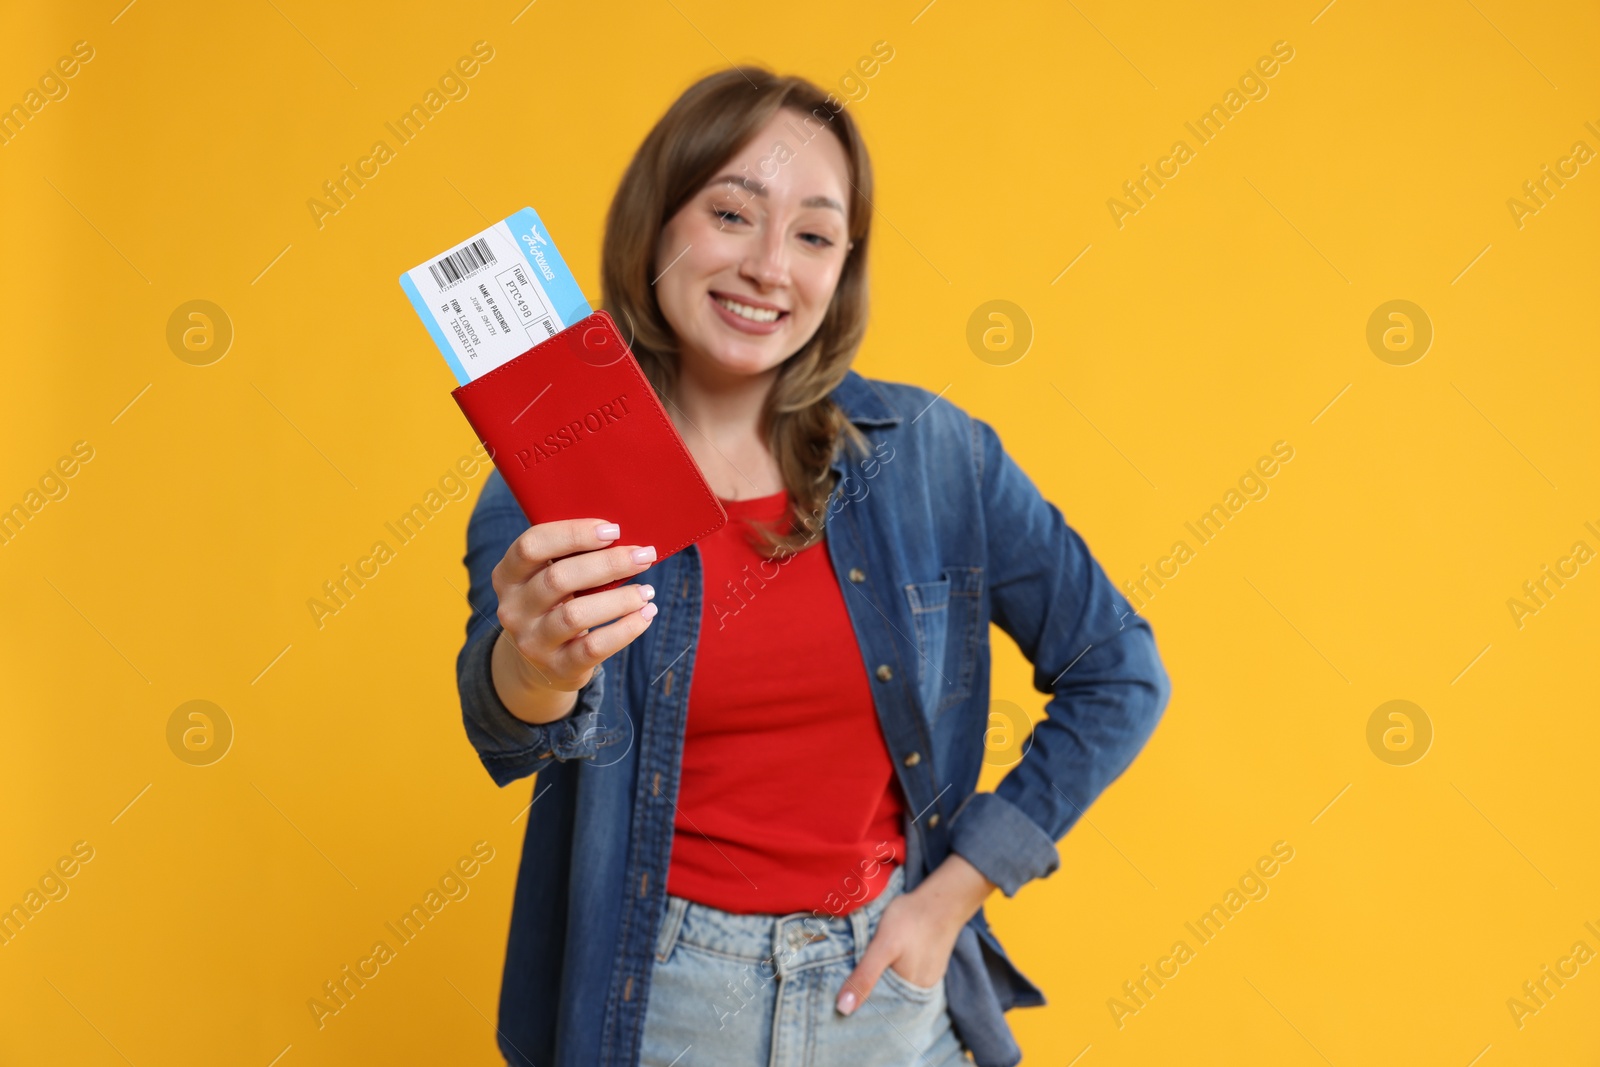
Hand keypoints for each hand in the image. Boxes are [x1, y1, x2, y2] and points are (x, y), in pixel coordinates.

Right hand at [489, 518, 658, 722]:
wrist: (542, 663)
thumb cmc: (557, 604)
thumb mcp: (548, 578)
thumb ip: (572, 556)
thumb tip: (624, 538)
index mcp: (507, 575)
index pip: (531, 545)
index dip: (573, 534)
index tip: (613, 530)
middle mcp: (513, 609)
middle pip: (558, 578)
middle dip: (607, 563)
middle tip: (643, 555)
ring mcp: (532, 641)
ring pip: (576, 615)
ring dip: (619, 599)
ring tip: (646, 591)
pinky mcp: (557, 667)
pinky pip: (594, 647)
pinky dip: (625, 629)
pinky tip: (645, 615)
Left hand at [836, 853, 995, 1014]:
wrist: (943, 898)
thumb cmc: (911, 919)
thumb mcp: (882, 946)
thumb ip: (865, 976)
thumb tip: (843, 1009)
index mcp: (909, 992)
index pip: (878, 1006)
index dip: (860, 998)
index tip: (841, 991)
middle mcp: (921, 989)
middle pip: (888, 995)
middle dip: (870, 986)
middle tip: (851, 971)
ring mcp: (928, 975)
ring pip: (898, 982)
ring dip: (883, 976)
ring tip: (867, 962)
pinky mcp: (931, 962)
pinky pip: (908, 971)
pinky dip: (896, 966)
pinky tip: (889, 955)